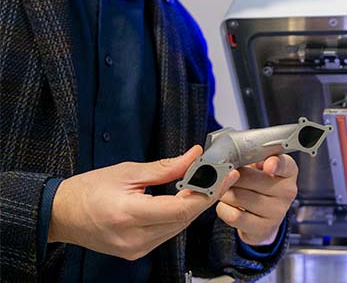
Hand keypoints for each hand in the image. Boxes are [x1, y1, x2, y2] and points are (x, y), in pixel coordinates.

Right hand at [48, 146, 237, 260]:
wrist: (61, 214)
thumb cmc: (88, 190)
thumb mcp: (128, 171)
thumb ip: (166, 167)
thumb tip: (195, 156)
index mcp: (130, 215)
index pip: (181, 208)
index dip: (207, 192)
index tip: (224, 175)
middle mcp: (135, 237)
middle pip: (185, 218)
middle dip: (207, 196)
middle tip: (224, 175)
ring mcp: (137, 248)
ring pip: (179, 227)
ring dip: (195, 206)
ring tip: (209, 184)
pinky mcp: (137, 251)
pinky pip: (168, 233)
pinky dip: (180, 215)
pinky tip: (186, 199)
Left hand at [216, 154, 297, 245]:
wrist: (263, 217)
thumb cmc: (260, 185)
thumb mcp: (261, 167)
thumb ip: (251, 159)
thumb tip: (231, 164)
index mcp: (289, 171)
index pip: (285, 164)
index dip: (275, 164)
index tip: (268, 166)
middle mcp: (287, 192)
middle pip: (249, 179)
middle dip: (231, 176)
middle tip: (228, 176)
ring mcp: (277, 212)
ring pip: (237, 196)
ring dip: (225, 193)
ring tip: (228, 190)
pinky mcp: (263, 228)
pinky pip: (233, 216)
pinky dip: (224, 209)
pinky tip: (229, 205)